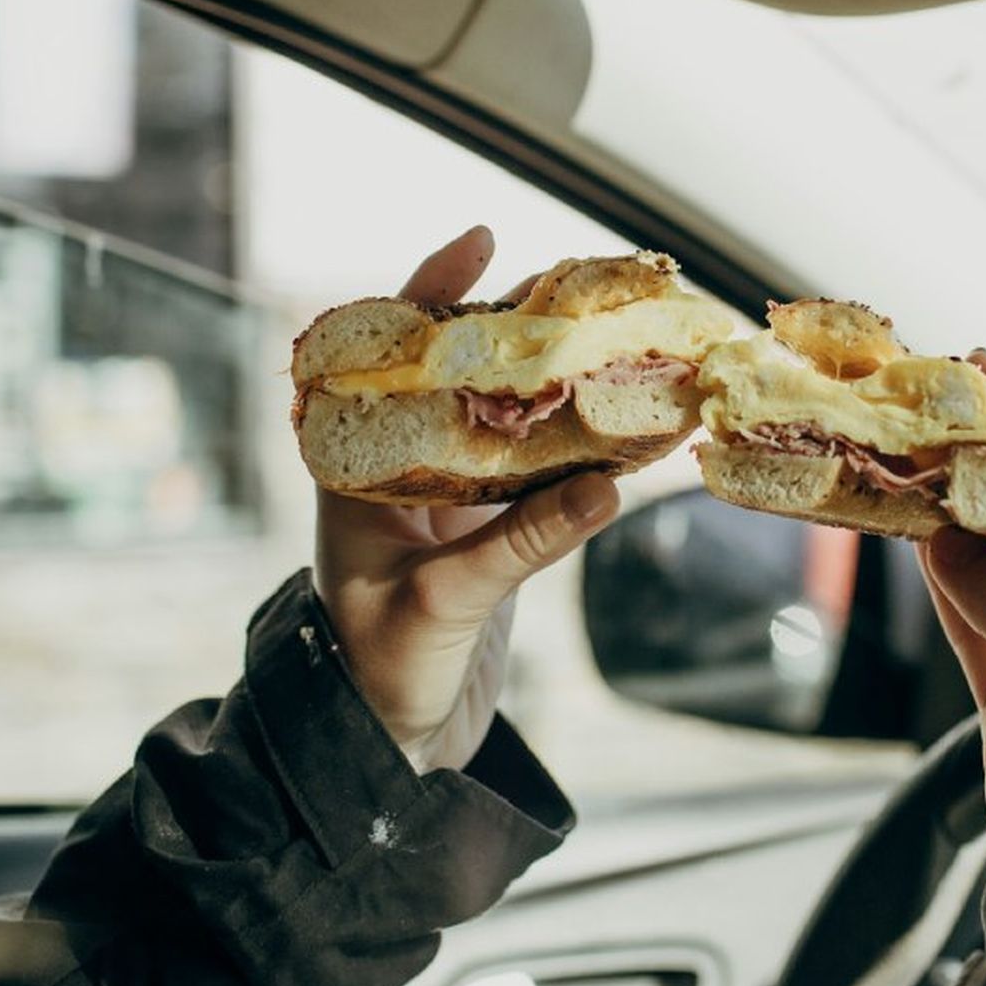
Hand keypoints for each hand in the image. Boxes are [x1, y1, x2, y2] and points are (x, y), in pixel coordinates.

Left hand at [313, 226, 619, 771]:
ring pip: (508, 420)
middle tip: (584, 287)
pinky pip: (540, 477)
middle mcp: (400, 470)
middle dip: (520, 328)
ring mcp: (449, 500)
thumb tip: (610, 487)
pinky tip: (629, 427)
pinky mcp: (491, 536)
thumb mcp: (445, 601)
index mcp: (355, 468)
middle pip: (461, 374)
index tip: (482, 239)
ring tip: (619, 339)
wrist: (386, 747)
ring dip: (559, 386)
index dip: (431, 292)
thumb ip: (524, 543)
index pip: (389, 355)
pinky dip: (582, 451)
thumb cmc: (380, 671)